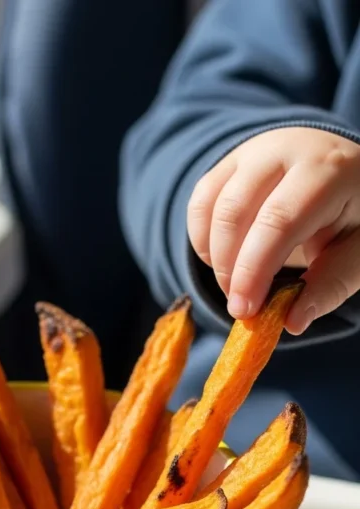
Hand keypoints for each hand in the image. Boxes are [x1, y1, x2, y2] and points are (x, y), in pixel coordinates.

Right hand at [187, 127, 359, 333]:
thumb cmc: (353, 216)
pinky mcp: (230, 162)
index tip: (245, 311)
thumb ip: (330, 285)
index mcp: (327, 169)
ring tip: (237, 285)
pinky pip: (200, 204)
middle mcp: (285, 150)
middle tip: (241, 308)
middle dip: (230, 269)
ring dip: (216, 258)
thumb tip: (292, 322)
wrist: (344, 171)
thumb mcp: (357, 252)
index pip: (278, 221)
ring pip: (212, 208)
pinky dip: (203, 241)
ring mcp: (252, 151)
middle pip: (235, 212)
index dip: (254, 270)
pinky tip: (225, 260)